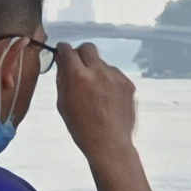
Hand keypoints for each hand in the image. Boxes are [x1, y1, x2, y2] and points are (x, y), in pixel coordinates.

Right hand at [52, 39, 138, 154]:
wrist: (109, 143)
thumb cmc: (82, 127)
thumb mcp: (63, 103)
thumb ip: (62, 79)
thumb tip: (62, 62)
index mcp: (78, 76)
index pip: (68, 50)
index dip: (63, 50)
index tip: (63, 51)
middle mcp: (99, 72)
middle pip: (88, 47)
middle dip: (80, 53)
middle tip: (78, 65)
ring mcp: (116, 77)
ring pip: (102, 63)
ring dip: (96, 70)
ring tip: (94, 93)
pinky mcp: (128, 84)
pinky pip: (115, 75)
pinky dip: (108, 81)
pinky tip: (106, 98)